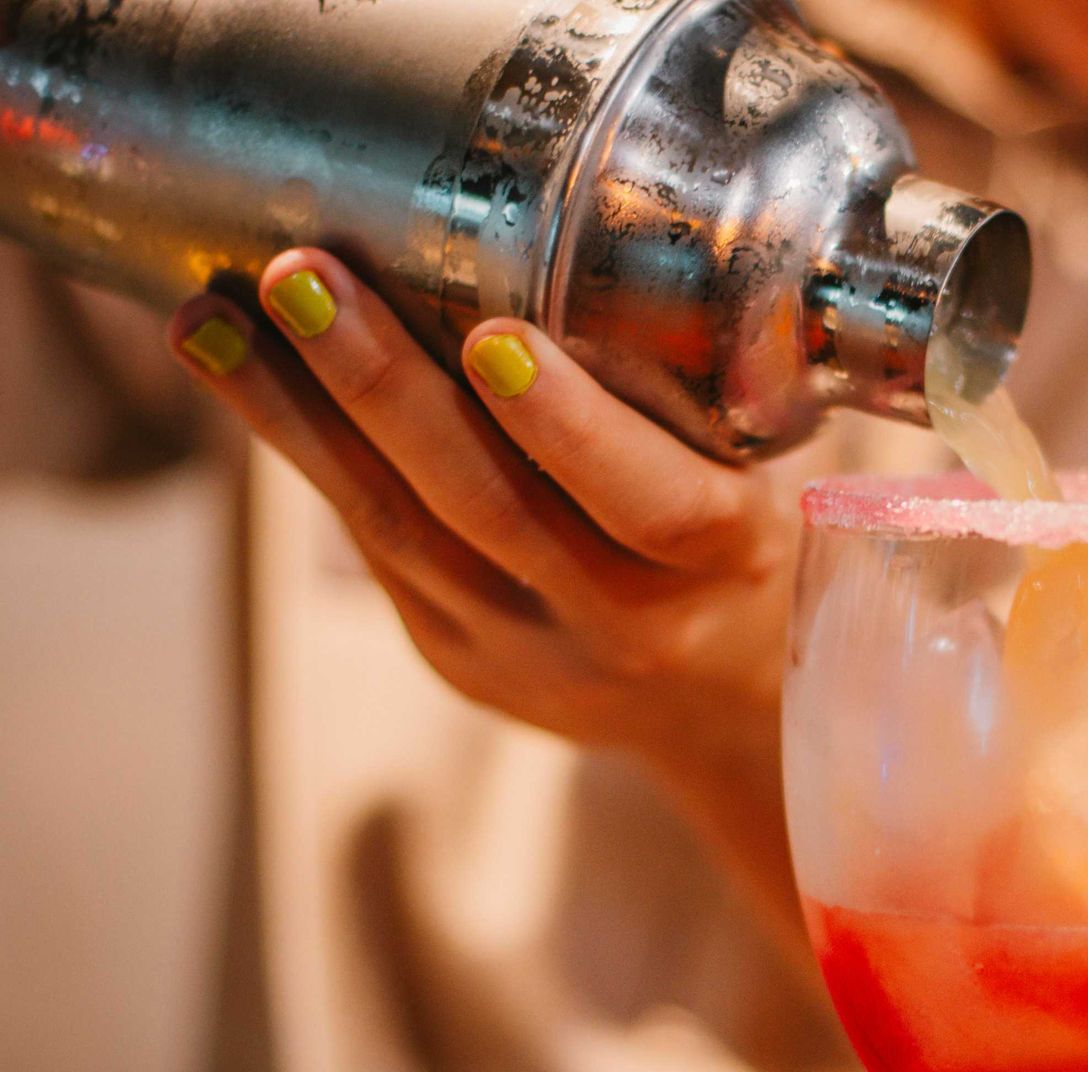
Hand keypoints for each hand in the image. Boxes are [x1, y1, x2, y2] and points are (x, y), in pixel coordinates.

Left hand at [166, 248, 795, 756]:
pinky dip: (310, 453)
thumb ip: (690, 394)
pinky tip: (248, 374)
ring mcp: (529, 653)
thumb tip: (566, 237)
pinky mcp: (458, 658)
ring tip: (212, 321)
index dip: (571, 428)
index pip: (651, 504)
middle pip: (488, 509)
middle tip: (301, 278)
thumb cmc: (738, 543)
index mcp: (723, 562)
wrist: (716, 702)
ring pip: (400, 533)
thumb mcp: (759, 471)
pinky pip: (378, 546)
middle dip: (383, 387)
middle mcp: (625, 621)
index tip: (496, 338)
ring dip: (296, 420)